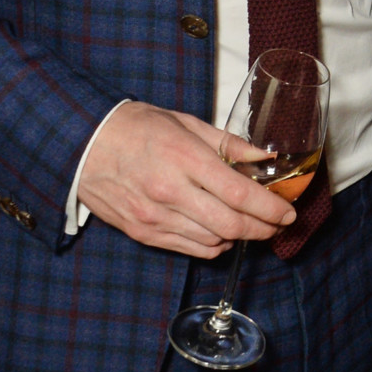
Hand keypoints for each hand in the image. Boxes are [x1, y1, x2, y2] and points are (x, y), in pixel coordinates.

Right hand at [74, 100, 296, 256]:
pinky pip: (190, 249)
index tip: (288, 212)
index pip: (239, 194)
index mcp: (185, 159)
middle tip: (278, 223)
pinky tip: (223, 234)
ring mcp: (155, 218)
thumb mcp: (186, 123)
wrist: (83, 144)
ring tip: (252, 225)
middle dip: (263, 228)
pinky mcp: (143, 233)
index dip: (270, 208)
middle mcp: (171, 193)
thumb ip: (229, 144)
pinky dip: (214, 246)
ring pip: (213, 241)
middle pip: (231, 224)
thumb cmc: (137, 126)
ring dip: (240, 237)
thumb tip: (265, 157)